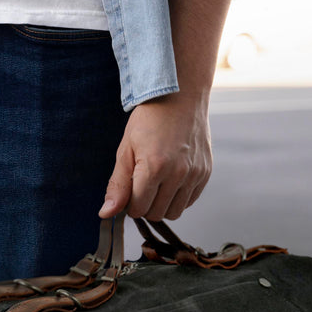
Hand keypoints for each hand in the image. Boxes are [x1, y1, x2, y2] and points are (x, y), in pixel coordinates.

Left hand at [99, 93, 211, 221]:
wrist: (180, 97)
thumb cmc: (149, 120)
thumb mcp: (126, 149)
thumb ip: (117, 184)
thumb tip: (106, 214)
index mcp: (154, 167)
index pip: (137, 209)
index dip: (129, 203)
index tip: (129, 188)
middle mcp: (178, 173)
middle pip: (156, 213)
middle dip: (145, 205)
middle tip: (141, 184)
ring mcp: (195, 174)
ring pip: (174, 212)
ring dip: (162, 204)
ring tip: (157, 183)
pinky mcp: (205, 172)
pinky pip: (190, 201)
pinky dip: (178, 197)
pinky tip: (171, 179)